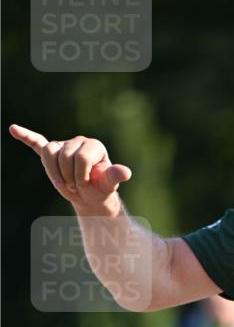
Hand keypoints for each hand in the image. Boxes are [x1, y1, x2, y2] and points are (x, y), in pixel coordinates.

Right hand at [8, 124, 130, 214]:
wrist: (90, 197)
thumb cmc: (100, 190)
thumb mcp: (108, 185)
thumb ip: (114, 177)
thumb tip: (125, 172)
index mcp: (94, 145)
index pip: (81, 157)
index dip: (81, 176)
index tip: (86, 185)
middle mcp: (78, 142)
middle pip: (64, 156)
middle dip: (68, 177)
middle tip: (76, 187)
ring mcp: (64, 147)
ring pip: (49, 153)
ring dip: (54, 173)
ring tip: (64, 184)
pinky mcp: (52, 153)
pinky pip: (38, 143)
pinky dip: (26, 137)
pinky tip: (14, 129)